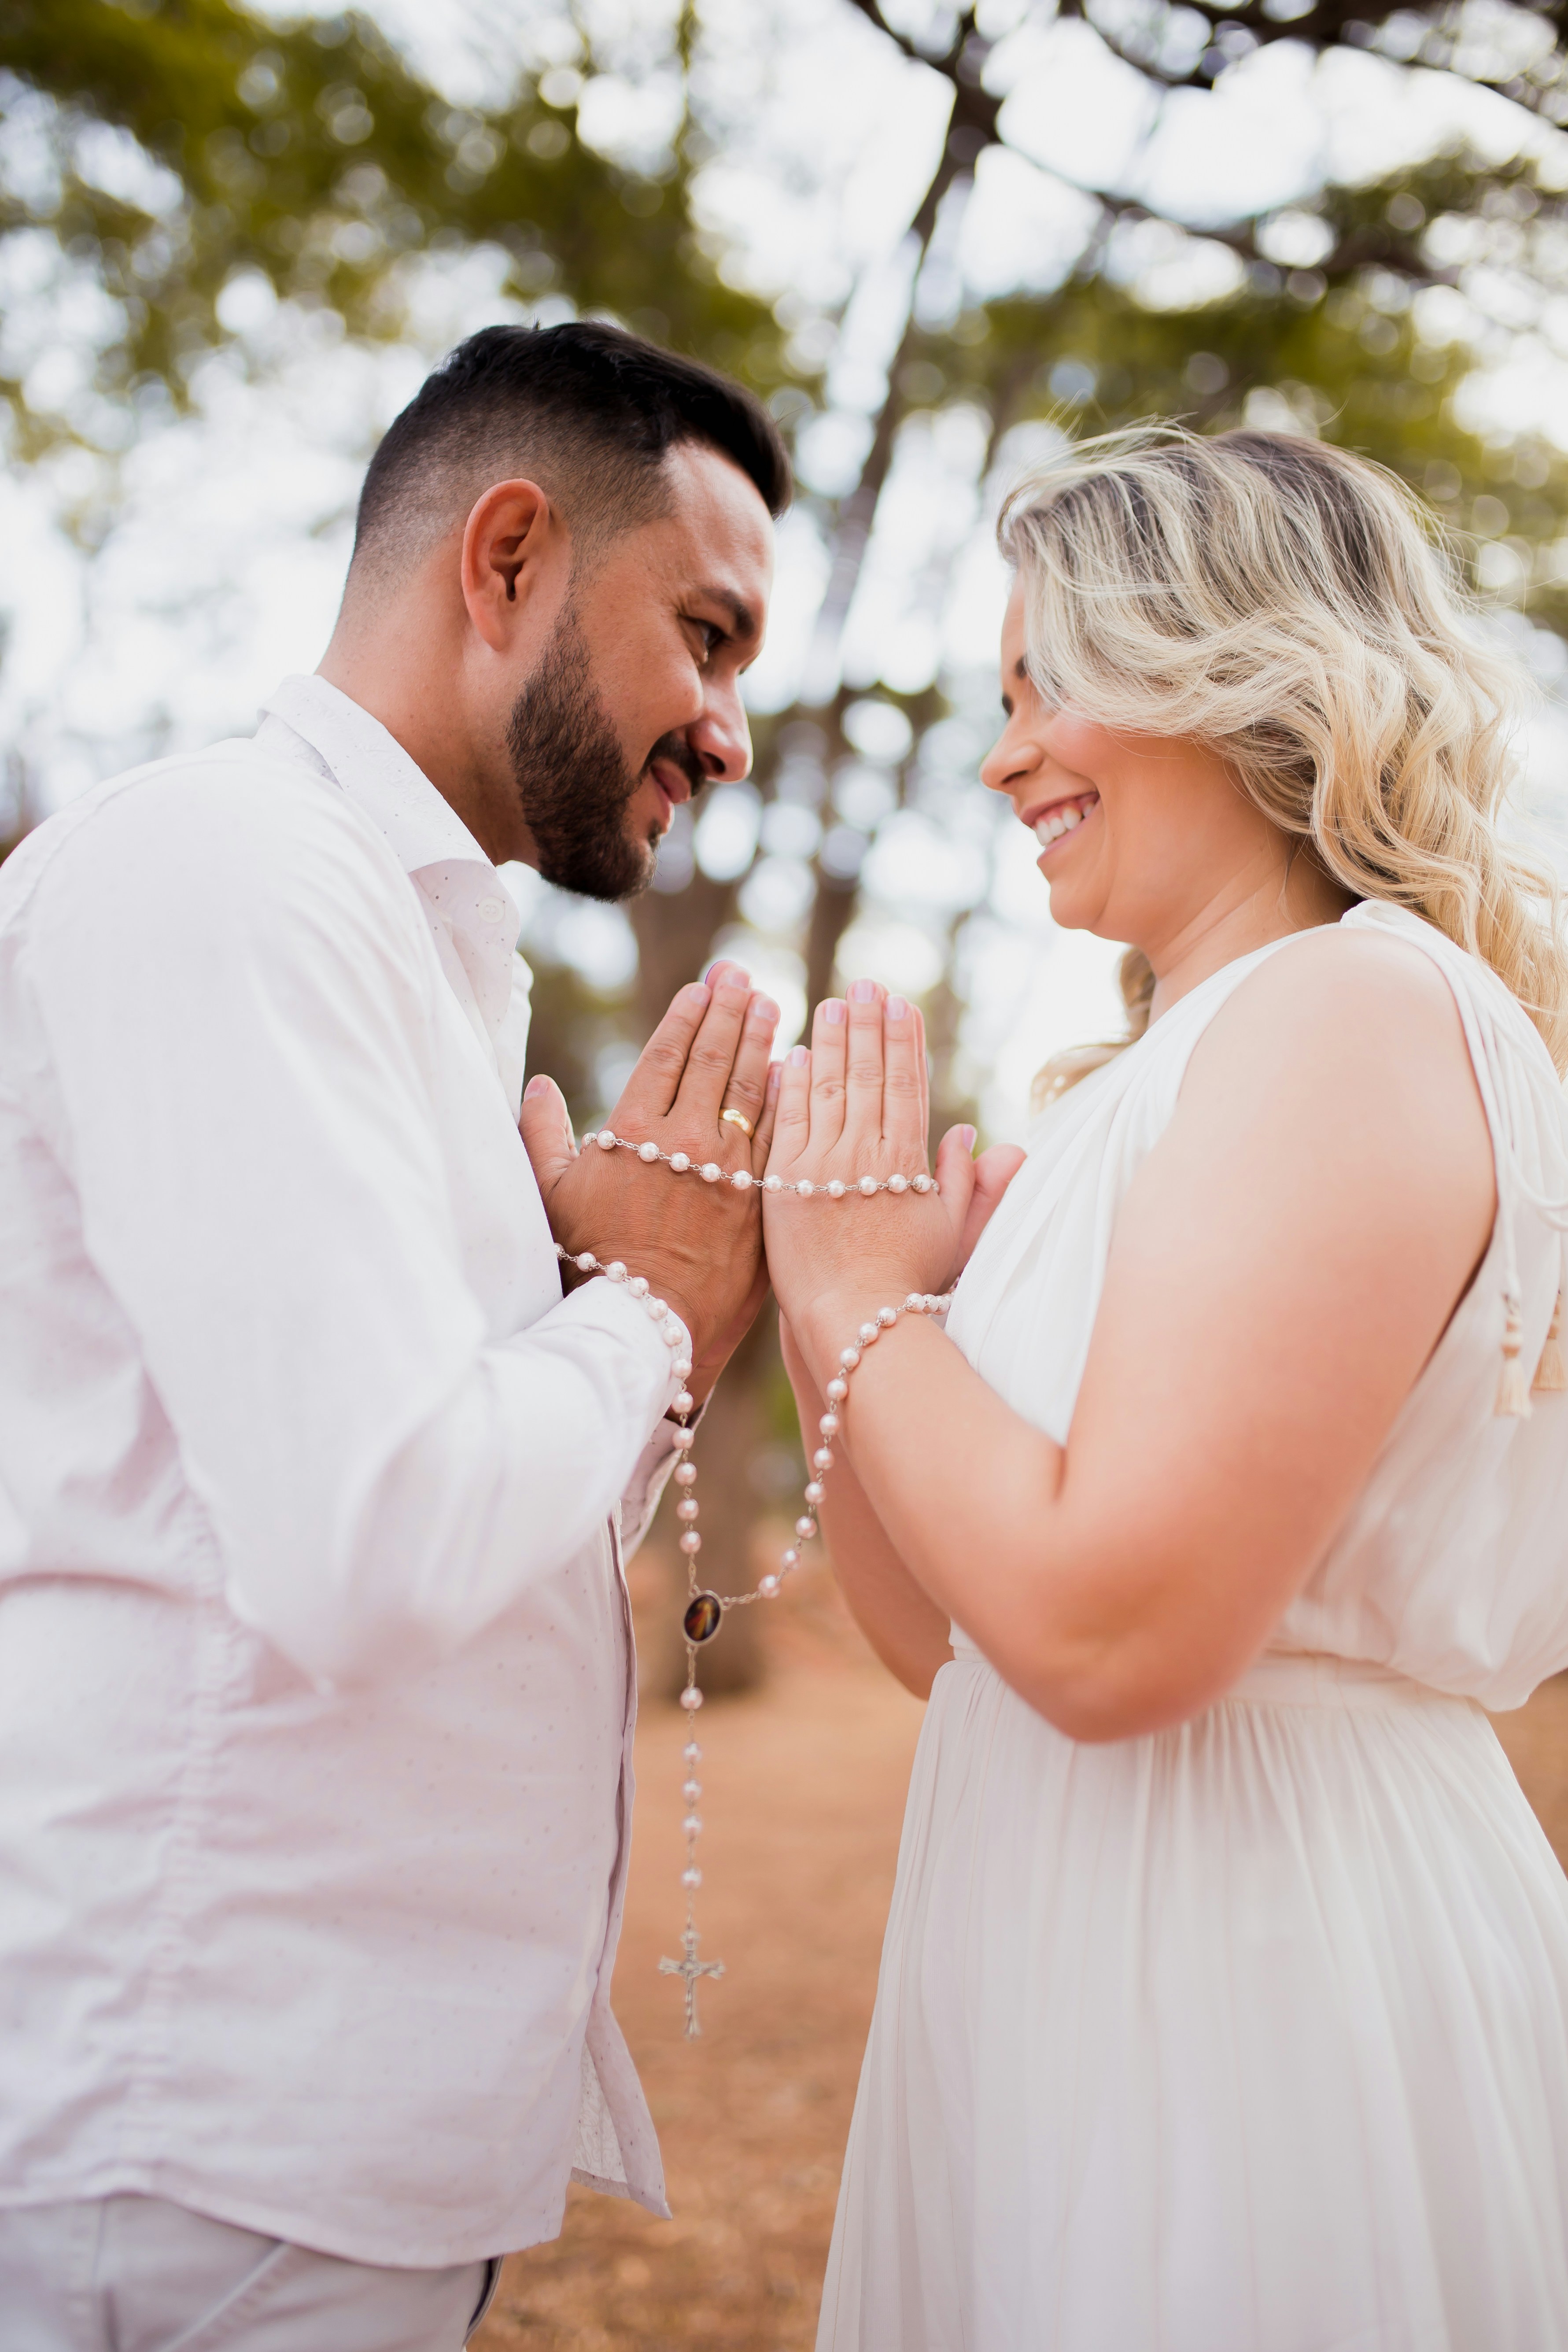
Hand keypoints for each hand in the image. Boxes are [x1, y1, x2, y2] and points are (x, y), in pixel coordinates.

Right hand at [520, 961, 779, 1387]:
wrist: (645, 1324)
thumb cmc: (589, 1263)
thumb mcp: (551, 1196)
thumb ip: (542, 1135)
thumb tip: (537, 1087)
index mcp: (633, 1133)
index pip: (665, 1055)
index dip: (686, 1015)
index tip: (703, 986)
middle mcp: (685, 1141)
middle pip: (713, 1060)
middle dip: (729, 1012)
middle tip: (743, 979)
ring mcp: (727, 1169)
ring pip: (750, 1089)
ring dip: (762, 1042)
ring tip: (770, 1007)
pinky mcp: (759, 1198)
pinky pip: (777, 1135)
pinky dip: (786, 1098)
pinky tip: (795, 1070)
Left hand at [761, 981, 1017, 1390]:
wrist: (854, 1321)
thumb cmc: (908, 1285)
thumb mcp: (952, 1233)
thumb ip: (967, 1182)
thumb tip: (972, 1136)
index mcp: (907, 1163)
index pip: (907, 1085)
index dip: (904, 1041)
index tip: (901, 1005)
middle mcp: (865, 1155)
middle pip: (867, 1074)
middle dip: (868, 1024)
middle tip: (864, 986)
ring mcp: (821, 1165)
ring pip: (827, 1087)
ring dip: (829, 1040)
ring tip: (830, 1004)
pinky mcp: (783, 1181)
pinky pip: (786, 1120)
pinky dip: (790, 1084)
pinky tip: (791, 1054)